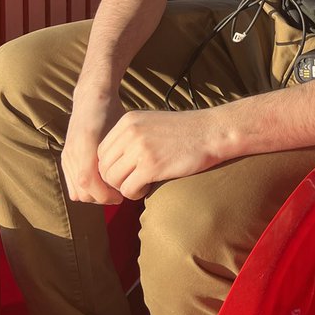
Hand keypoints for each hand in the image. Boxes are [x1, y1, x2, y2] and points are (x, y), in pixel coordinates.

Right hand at [62, 92, 128, 204]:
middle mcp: (72, 152)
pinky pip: (72, 186)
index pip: (88, 182)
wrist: (92, 97)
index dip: (105, 194)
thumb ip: (122, 150)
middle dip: (102, 198)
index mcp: (86, 143)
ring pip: (76, 192)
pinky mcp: (66, 159)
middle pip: (82, 192)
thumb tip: (135, 176)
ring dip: (94, 196)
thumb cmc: (111, 112)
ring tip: (111, 190)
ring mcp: (67, 156)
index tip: (121, 194)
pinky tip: (101, 184)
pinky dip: (85, 191)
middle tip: (119, 194)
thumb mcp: (122, 128)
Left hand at [98, 109, 219, 199]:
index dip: (111, 167)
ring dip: (125, 187)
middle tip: (133, 181)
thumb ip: (130, 136)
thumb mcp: (151, 124)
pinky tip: (148, 188)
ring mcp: (140, 149)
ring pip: (113, 180)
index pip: (102, 152)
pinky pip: (128, 189)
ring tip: (142, 184)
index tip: (126, 172)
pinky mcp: (151, 166)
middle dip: (116, 180)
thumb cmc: (185, 131)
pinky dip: (135, 194)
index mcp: (128, 120)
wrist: (212, 132)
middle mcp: (130, 132)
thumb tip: (112, 161)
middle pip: (104, 167)